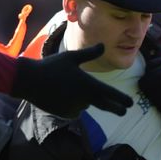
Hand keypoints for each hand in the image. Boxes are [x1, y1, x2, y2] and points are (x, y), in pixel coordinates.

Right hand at [11, 45, 132, 116]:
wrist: (29, 81)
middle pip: (105, 105)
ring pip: (85, 104)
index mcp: (88, 84)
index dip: (122, 99)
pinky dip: (72, 104)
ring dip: (82, 99)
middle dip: (116, 108)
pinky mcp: (66, 113)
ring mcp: (75, 107)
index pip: (111, 94)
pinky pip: (74, 110)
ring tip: (66, 87)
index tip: (131, 104)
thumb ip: (89, 54)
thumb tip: (103, 46)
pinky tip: (60, 95)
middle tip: (124, 111)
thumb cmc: (51, 66)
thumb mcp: (71, 57)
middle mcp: (85, 98)